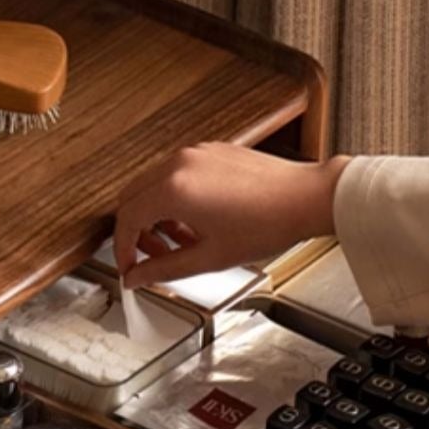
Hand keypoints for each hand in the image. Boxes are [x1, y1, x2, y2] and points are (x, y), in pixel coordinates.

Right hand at [112, 144, 352, 287]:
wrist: (306, 199)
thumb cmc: (268, 224)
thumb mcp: (209, 258)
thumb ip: (164, 269)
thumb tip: (138, 277)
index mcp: (173, 189)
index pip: (126, 219)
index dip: (122, 249)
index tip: (129, 267)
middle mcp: (179, 164)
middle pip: (132, 197)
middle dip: (135, 231)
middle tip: (148, 258)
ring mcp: (195, 154)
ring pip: (153, 185)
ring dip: (155, 215)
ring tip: (177, 244)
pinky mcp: (211, 152)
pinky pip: (176, 174)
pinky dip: (174, 199)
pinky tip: (195, 223)